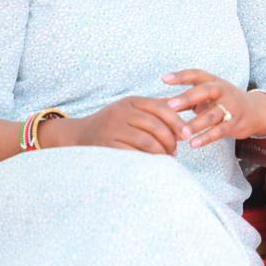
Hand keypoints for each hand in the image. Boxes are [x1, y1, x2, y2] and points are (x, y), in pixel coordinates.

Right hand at [52, 96, 188, 154]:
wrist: (78, 135)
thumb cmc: (113, 123)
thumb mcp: (131, 109)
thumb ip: (155, 108)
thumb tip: (186, 106)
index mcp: (131, 101)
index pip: (161, 108)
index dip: (177, 122)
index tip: (187, 135)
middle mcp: (121, 113)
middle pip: (156, 125)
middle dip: (170, 140)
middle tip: (176, 151)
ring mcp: (112, 129)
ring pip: (147, 141)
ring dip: (161, 152)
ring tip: (167, 158)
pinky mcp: (106, 146)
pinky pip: (133, 154)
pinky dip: (147, 160)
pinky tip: (153, 164)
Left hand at [163, 69, 265, 147]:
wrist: (255, 111)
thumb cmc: (224, 102)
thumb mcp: (207, 96)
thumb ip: (186, 100)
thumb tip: (160, 105)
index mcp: (214, 82)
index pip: (196, 75)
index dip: (181, 76)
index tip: (164, 79)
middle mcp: (223, 91)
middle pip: (205, 91)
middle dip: (187, 98)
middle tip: (170, 105)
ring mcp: (230, 107)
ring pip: (212, 114)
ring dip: (196, 123)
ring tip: (182, 133)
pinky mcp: (235, 123)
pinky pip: (220, 131)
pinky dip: (207, 137)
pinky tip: (194, 143)